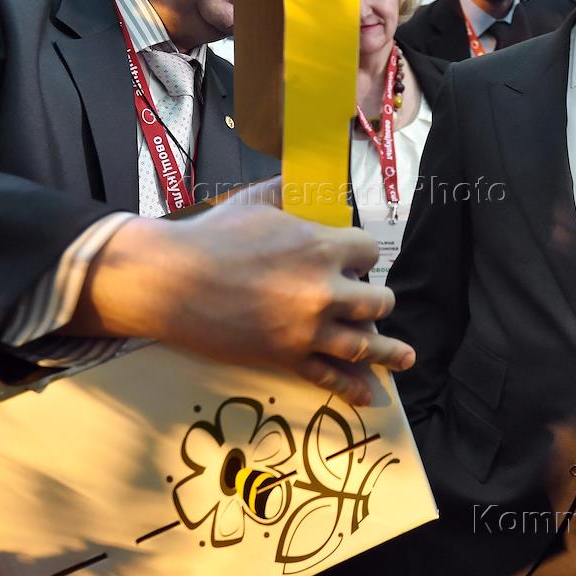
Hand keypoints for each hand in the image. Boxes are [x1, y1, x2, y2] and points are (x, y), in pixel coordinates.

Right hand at [74, 178, 412, 404]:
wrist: (171, 279)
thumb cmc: (211, 235)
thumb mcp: (257, 201)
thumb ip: (289, 193)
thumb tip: (302, 181)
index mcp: (320, 246)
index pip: (369, 252)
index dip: (363, 257)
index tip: (356, 262)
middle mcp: (323, 290)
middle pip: (377, 301)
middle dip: (375, 301)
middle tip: (369, 304)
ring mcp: (307, 328)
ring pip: (364, 343)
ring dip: (388, 351)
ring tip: (404, 358)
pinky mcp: (286, 356)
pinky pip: (328, 376)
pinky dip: (351, 387)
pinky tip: (368, 394)